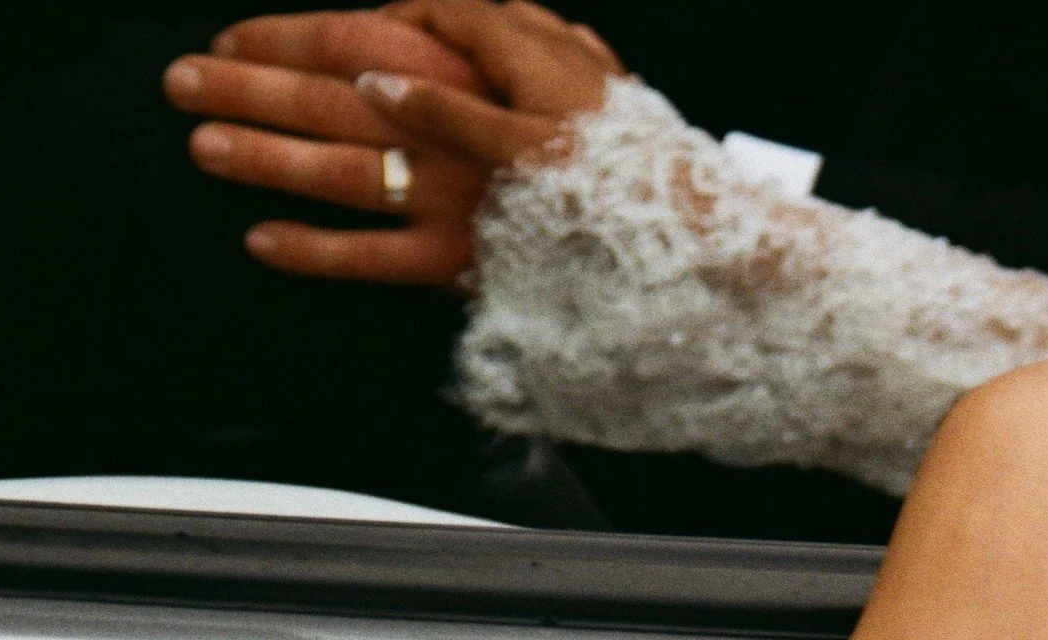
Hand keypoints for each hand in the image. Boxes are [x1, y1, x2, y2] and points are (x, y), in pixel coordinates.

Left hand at [162, 1, 620, 285]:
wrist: (672, 231)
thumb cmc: (620, 152)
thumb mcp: (568, 59)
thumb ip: (496, 29)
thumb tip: (425, 18)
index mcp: (475, 68)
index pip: (359, 35)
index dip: (289, 36)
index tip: (237, 39)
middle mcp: (452, 128)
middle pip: (330, 94)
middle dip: (249, 85)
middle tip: (183, 80)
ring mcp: (451, 198)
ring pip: (341, 169)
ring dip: (264, 157)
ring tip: (203, 146)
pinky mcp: (458, 265)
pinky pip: (372, 259)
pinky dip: (315, 251)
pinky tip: (263, 241)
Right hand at [351, 0, 624, 166]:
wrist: (682, 211)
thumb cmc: (597, 184)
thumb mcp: (510, 150)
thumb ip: (446, 115)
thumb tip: (381, 85)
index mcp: (527, 45)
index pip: (448, 6)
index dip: (400, 18)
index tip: (365, 46)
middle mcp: (561, 42)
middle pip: (485, 15)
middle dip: (440, 34)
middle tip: (406, 71)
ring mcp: (590, 66)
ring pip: (526, 35)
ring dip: (486, 52)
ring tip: (459, 88)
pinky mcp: (614, 96)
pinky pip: (560, 65)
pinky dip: (528, 74)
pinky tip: (526, 105)